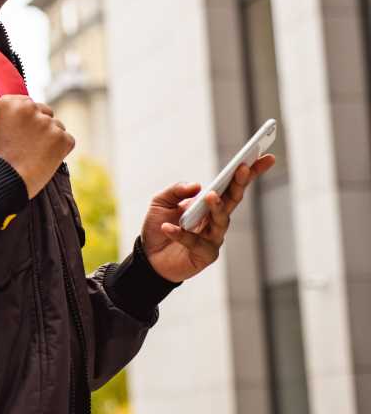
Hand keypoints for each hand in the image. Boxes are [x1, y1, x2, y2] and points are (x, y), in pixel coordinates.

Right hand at [0, 95, 74, 198]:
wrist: (5, 180)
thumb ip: (11, 114)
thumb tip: (29, 112)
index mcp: (9, 103)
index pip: (27, 103)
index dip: (26, 120)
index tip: (21, 133)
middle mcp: (29, 107)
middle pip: (44, 112)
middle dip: (41, 126)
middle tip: (29, 145)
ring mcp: (47, 122)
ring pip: (57, 126)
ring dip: (51, 138)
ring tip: (36, 155)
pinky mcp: (62, 137)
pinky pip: (67, 140)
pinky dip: (61, 150)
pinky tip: (46, 159)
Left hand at [141, 154, 275, 282]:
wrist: (149, 258)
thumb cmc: (158, 226)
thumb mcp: (160, 201)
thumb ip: (176, 190)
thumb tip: (197, 185)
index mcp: (210, 203)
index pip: (232, 186)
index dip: (249, 172)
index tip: (265, 156)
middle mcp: (216, 219)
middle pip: (233, 200)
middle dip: (239, 183)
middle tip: (243, 169)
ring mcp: (213, 238)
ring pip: (221, 221)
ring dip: (217, 207)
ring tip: (210, 195)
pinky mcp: (204, 255)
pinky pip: (194, 242)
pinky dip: (180, 234)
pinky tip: (168, 227)